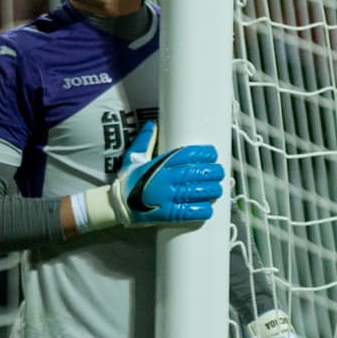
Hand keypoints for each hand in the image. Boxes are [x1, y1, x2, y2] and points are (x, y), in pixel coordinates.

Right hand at [83, 121, 223, 229]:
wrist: (117, 206)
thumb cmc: (128, 182)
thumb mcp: (133, 157)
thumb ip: (145, 140)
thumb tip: (151, 123)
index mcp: (160, 163)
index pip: (188, 154)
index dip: (205, 154)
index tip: (212, 154)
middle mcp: (166, 179)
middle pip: (198, 173)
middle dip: (213, 172)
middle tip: (219, 172)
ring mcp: (168, 197)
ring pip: (199, 191)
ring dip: (212, 190)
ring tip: (216, 189)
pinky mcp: (169, 214)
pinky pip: (192, 211)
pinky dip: (204, 210)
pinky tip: (208, 207)